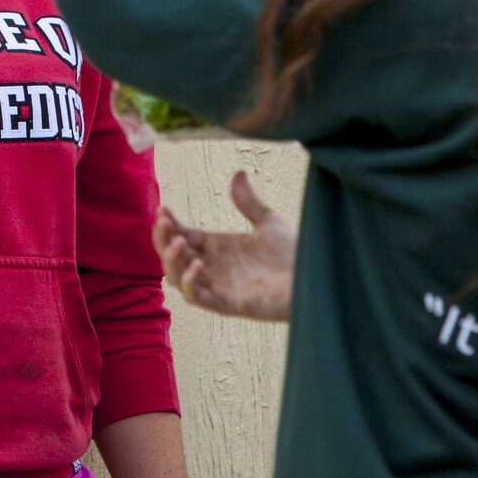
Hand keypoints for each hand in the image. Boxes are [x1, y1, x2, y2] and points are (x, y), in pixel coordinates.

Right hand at [154, 171, 295, 321]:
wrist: (315, 276)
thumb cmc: (294, 252)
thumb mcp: (268, 221)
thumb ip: (248, 202)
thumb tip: (238, 174)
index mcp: (218, 246)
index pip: (182, 235)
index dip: (168, 224)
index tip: (163, 209)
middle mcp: (213, 266)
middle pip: (171, 256)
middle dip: (162, 239)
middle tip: (164, 223)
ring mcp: (218, 286)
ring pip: (176, 278)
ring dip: (170, 260)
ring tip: (178, 242)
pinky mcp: (227, 303)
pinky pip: (197, 298)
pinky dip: (190, 282)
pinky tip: (198, 264)